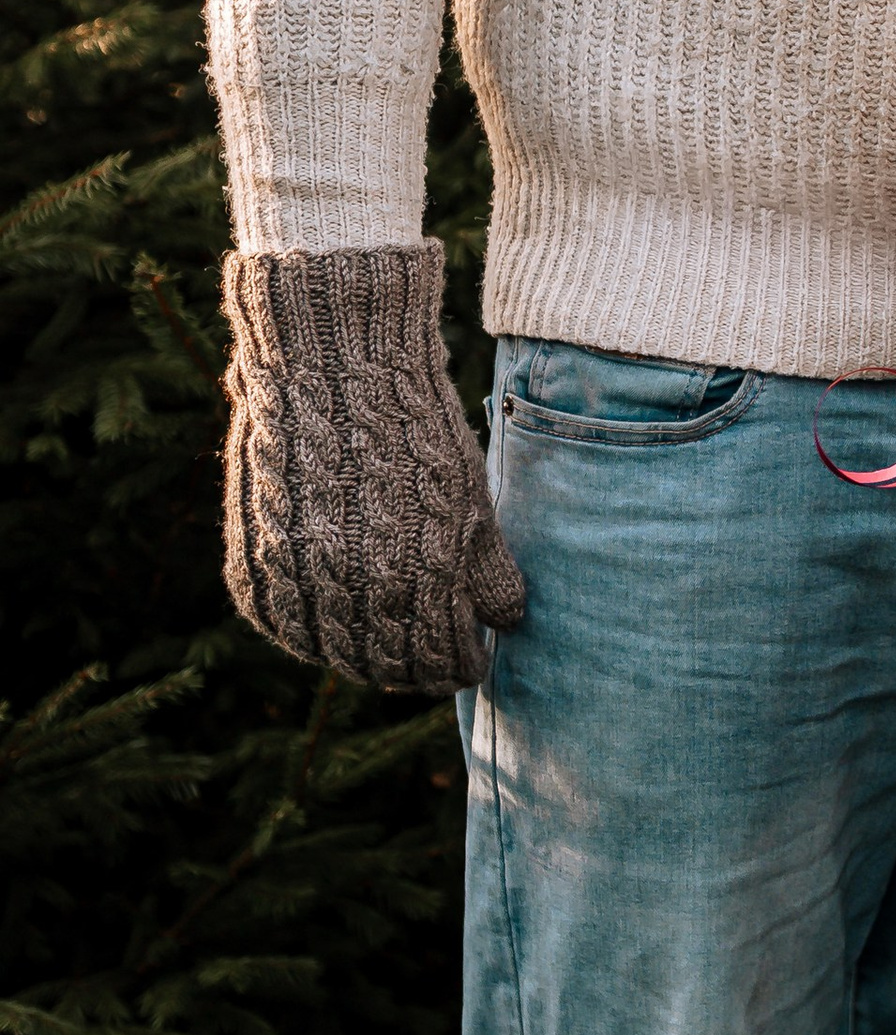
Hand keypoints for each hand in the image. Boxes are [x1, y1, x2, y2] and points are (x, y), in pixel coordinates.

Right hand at [218, 240, 527, 692]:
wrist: (331, 366)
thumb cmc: (415, 428)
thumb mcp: (472, 501)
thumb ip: (489, 574)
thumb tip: (504, 622)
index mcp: (418, 584)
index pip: (446, 664)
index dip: (467, 662)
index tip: (477, 652)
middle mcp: (351, 596)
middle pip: (390, 669)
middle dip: (420, 666)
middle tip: (437, 653)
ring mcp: (294, 584)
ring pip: (334, 655)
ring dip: (366, 654)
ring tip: (392, 635)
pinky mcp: (252, 565)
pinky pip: (283, 625)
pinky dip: (312, 629)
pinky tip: (336, 614)